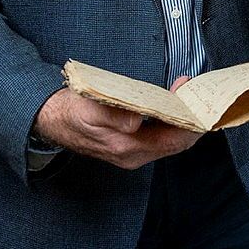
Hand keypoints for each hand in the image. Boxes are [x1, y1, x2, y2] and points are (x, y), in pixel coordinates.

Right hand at [34, 80, 200, 169]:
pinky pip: (160, 136)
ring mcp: (133, 153)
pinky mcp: (130, 146)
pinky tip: (173, 103)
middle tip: (197, 92)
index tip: (197, 100)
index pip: (173, 141)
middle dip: (192, 118)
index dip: (191, 122)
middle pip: (176, 142)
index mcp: (127, 148)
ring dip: (182, 118)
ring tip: (188, 94)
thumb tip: (136, 121)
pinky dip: (171, 120)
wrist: (50, 119)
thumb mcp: (89, 110)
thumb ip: (113, 116)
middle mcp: (134, 155)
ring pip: (170, 140)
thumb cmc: (70, 111)